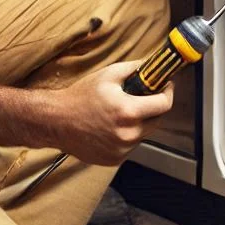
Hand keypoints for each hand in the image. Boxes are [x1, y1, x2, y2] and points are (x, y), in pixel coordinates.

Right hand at [50, 61, 173, 165]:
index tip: (165, 86)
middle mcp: (128, 134)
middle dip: (154, 106)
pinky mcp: (115, 159)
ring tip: (122, 111)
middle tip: (143, 96)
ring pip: (144, 133)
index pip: (164, 105)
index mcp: (128, 112)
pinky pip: (131, 145)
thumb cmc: (80, 96)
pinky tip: (113, 125)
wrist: (57, 121)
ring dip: (140, 122)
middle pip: (157, 120)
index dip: (167, 92)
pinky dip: (128, 135)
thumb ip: (134, 68)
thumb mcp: (108, 74)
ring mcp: (122, 150)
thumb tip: (152, 65)